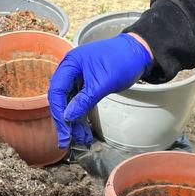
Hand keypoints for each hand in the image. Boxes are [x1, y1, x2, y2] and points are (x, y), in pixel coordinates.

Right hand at [48, 33, 152, 147]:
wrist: (137, 54)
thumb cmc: (121, 61)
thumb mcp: (102, 83)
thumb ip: (84, 100)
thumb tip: (68, 117)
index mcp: (70, 64)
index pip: (57, 90)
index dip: (59, 111)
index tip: (64, 130)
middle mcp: (71, 71)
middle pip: (61, 99)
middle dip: (65, 121)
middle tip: (67, 141)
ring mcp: (78, 79)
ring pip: (71, 104)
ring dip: (75, 123)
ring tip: (81, 139)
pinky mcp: (87, 87)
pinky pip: (80, 104)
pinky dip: (82, 117)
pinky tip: (85, 131)